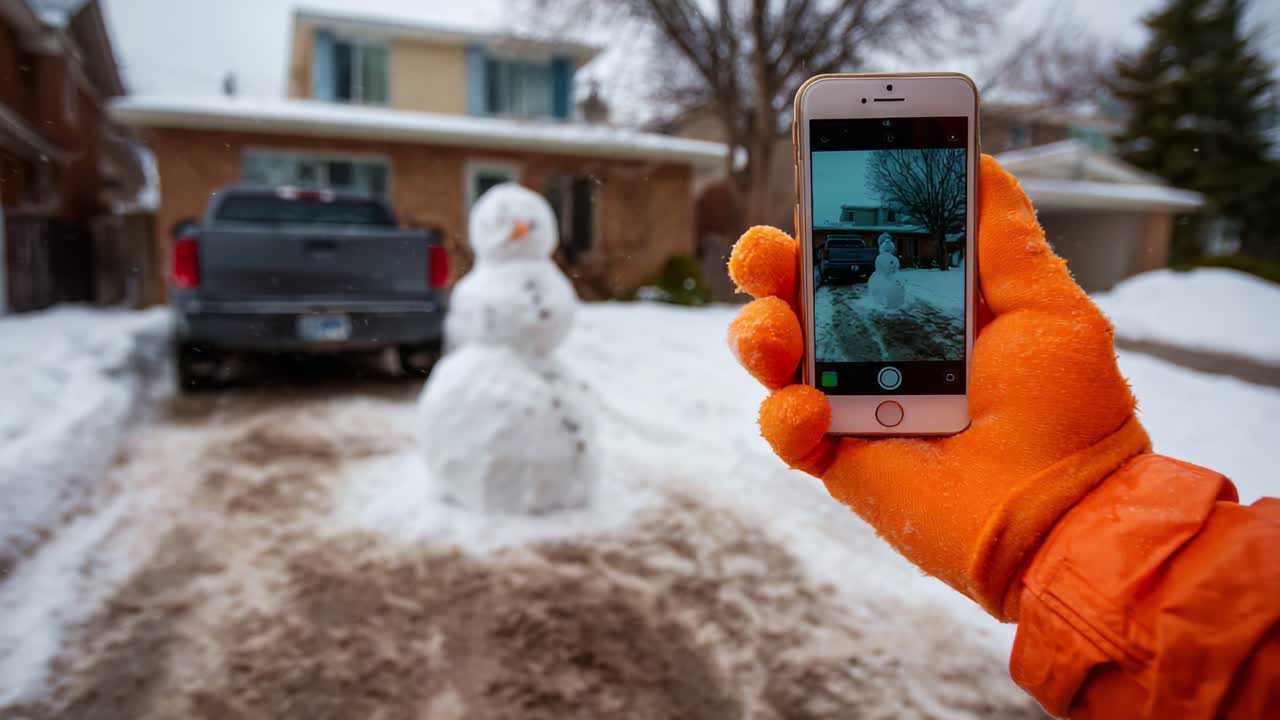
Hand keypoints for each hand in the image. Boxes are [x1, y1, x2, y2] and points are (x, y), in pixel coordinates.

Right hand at [727, 155, 1149, 619]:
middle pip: (797, 292)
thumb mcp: (1046, 305)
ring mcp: (851, 404)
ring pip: (773, 354)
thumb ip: (1004, 236)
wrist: (1063, 516)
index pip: (858, 247)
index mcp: (921, 305)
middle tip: (766, 257)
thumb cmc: (1066, 413)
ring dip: (757, 332)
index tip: (814, 174)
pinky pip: (783, 427)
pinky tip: (814, 410)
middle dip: (767, 264)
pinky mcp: (836, 459)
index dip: (827, 213)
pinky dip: (784, 414)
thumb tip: (982, 160)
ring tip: (775, 335)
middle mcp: (876, 348)